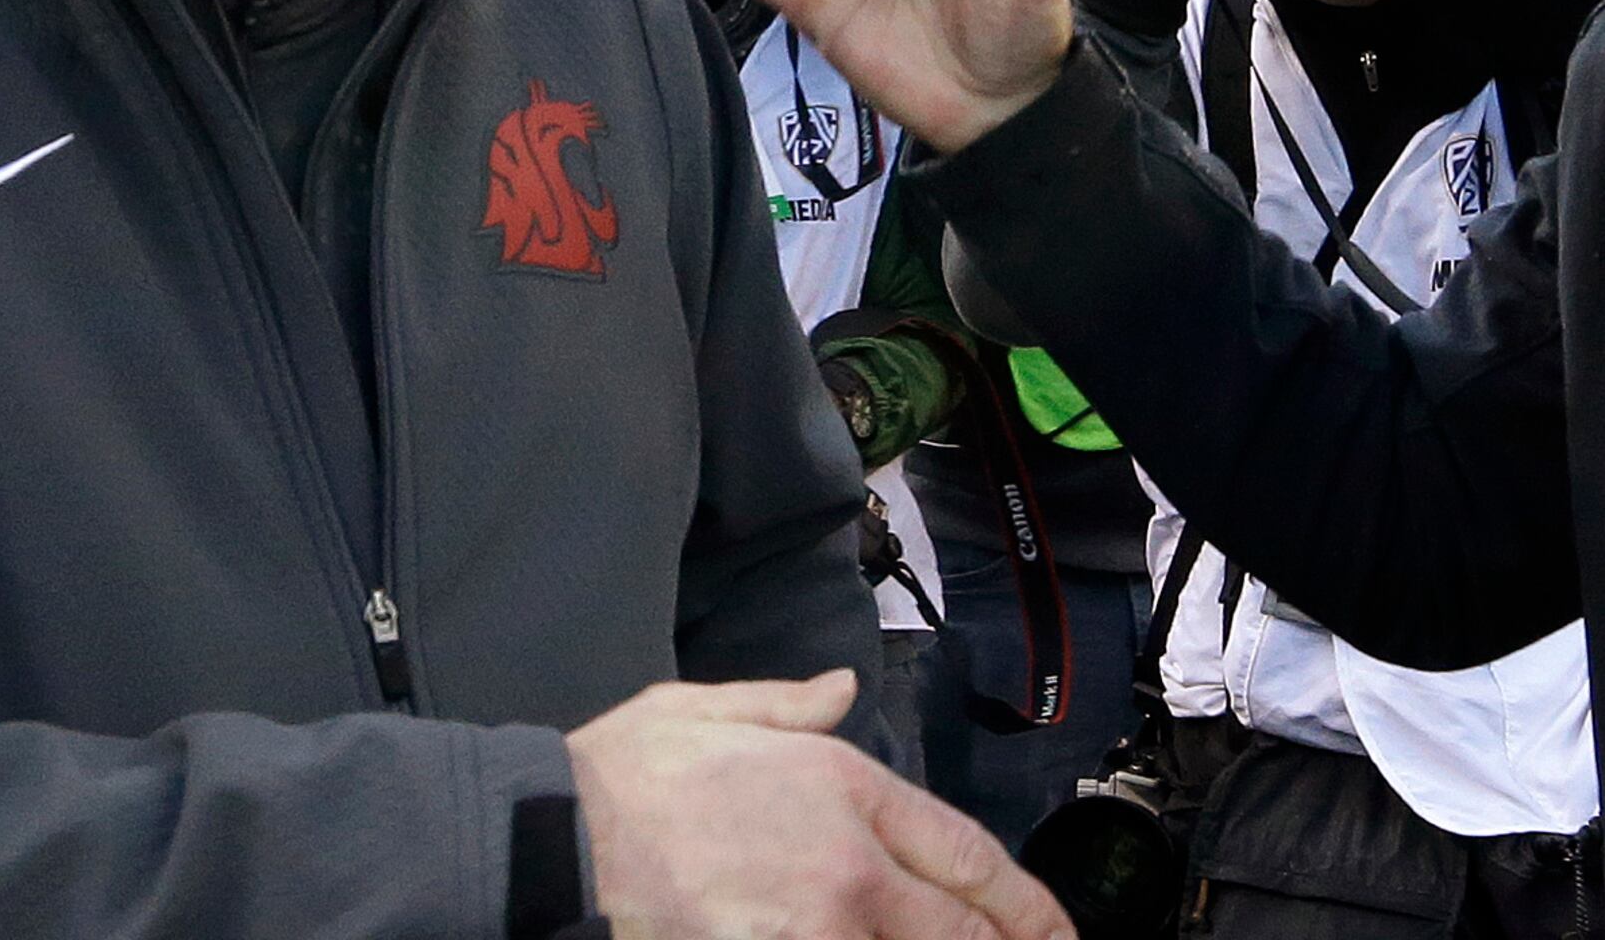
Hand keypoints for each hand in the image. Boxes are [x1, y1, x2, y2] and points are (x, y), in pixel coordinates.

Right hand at [568, 671, 1068, 939]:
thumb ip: (789, 705)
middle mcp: (848, 868)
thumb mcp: (708, 709)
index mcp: (843, 791)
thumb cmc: (621, 781)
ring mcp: (815, 933)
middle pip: (955, 928)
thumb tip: (838, 690)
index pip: (963, 855)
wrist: (553, 845)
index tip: (1051, 930)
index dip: (1020, 903)